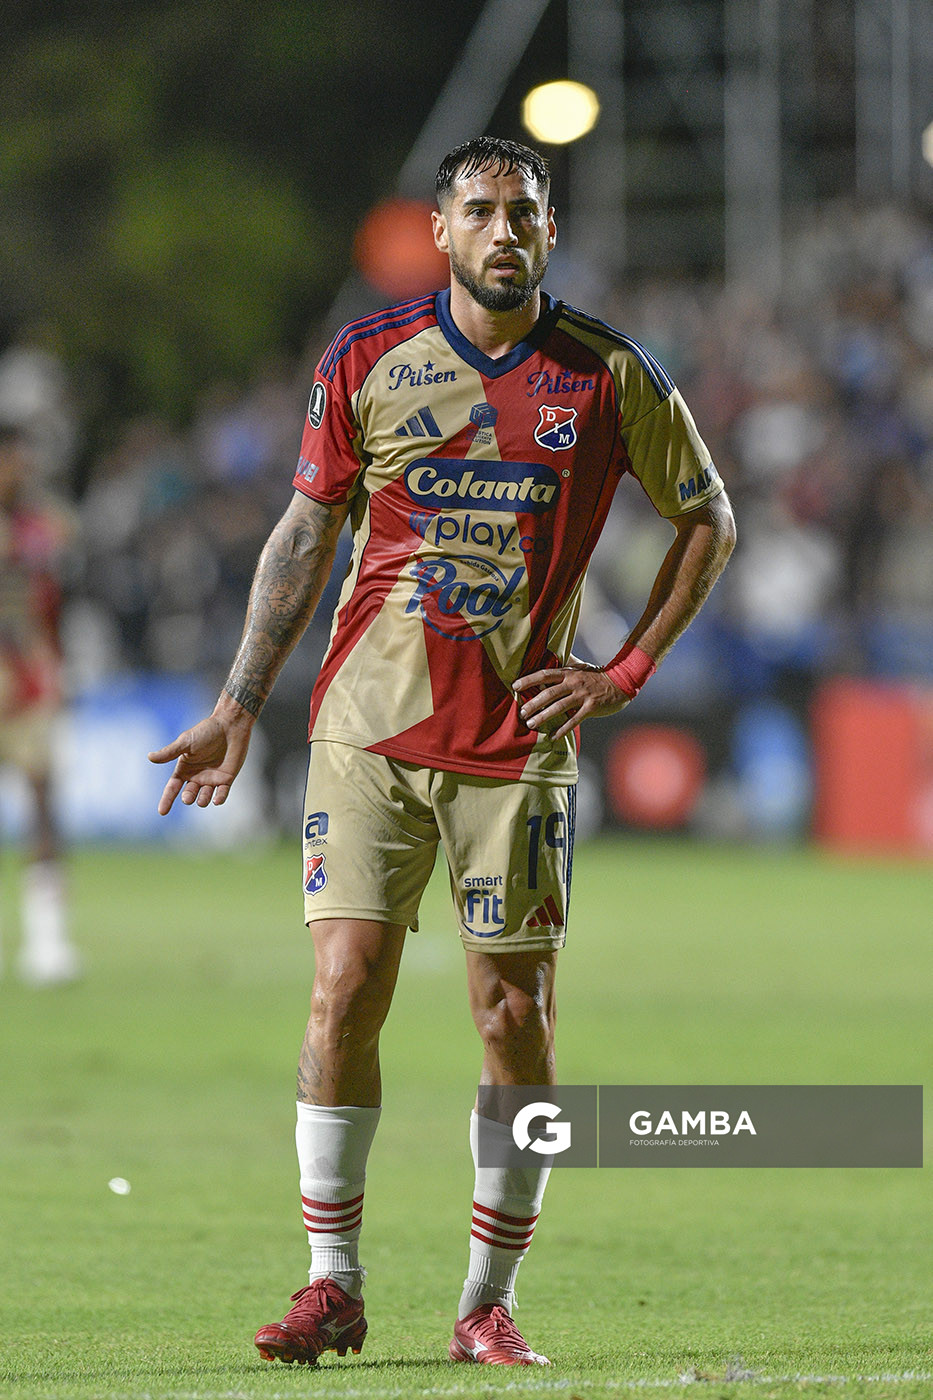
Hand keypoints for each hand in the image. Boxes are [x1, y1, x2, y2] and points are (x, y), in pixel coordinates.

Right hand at [147, 704, 252, 814]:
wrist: (230, 726)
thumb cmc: (206, 731)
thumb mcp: (185, 742)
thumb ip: (169, 752)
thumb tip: (150, 757)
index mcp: (184, 768)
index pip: (173, 787)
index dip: (167, 799)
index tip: (162, 812)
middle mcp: (197, 776)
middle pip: (189, 794)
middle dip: (188, 798)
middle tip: (188, 796)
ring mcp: (212, 778)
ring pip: (204, 797)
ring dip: (202, 800)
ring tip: (202, 799)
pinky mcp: (227, 779)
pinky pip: (222, 794)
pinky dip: (219, 799)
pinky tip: (216, 801)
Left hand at [512, 657, 629, 741]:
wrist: (621, 682)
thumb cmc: (597, 675)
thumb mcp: (581, 667)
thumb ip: (566, 663)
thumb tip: (551, 654)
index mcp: (568, 673)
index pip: (544, 675)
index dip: (529, 680)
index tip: (515, 686)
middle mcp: (573, 683)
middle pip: (548, 693)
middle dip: (533, 703)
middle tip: (522, 712)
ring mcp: (582, 696)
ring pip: (559, 707)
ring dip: (543, 716)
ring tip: (531, 724)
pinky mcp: (591, 708)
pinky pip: (574, 720)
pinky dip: (562, 729)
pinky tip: (552, 736)